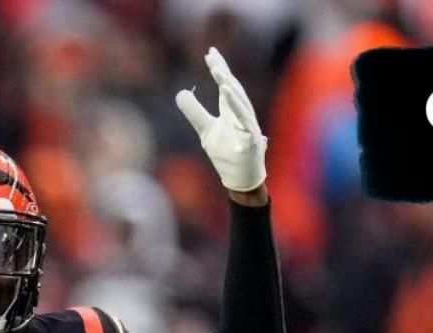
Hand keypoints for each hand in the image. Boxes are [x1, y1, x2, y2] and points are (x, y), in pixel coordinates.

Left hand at [176, 46, 268, 193]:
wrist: (240, 179)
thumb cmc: (226, 154)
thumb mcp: (205, 131)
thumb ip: (195, 112)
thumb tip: (180, 93)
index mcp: (231, 111)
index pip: (225, 85)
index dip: (218, 68)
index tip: (209, 53)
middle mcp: (241, 115)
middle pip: (232, 88)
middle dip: (222, 71)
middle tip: (211, 56)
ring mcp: (249, 126)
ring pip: (240, 102)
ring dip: (229, 87)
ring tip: (218, 72)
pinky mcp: (252, 140)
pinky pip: (245, 121)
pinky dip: (237, 107)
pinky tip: (227, 93)